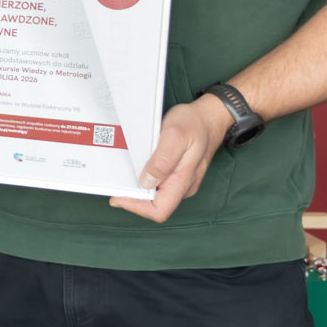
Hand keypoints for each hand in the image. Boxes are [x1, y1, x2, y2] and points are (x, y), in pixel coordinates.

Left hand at [110, 98, 232, 222]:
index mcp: (183, 181)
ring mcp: (180, 180)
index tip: (119, 196)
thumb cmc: (194, 124)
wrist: (210, 117)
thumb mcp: (175, 136)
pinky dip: (143, 177)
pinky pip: (157, 182)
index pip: (160, 210)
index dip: (137, 207)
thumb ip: (162, 160)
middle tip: (117, 182)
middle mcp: (183, 186)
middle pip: (153, 204)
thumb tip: (147, 182)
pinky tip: (136, 166)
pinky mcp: (176, 173)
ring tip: (124, 173)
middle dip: (133, 196)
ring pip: (154, 194)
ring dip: (137, 186)